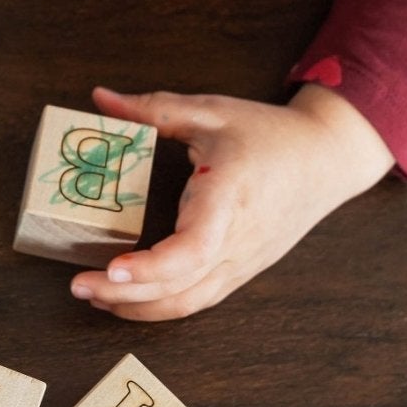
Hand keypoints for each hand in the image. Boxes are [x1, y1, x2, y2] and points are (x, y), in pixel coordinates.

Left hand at [72, 83, 395, 319]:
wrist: (328, 159)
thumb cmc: (271, 134)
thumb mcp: (211, 112)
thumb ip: (153, 109)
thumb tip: (99, 99)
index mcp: (230, 197)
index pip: (192, 249)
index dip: (151, 267)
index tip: (111, 268)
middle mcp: (237, 240)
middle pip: (180, 288)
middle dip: (124, 295)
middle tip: (78, 286)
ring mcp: (242, 262)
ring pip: (188, 303)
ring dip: (139, 308)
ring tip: (95, 296)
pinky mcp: (242, 271)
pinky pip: (199, 299)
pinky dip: (161, 306)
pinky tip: (130, 297)